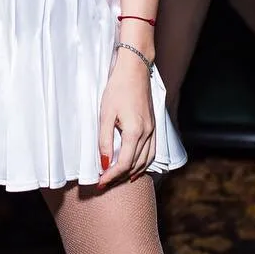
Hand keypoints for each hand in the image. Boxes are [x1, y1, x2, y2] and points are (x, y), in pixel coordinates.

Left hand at [97, 54, 155, 187]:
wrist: (135, 70)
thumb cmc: (118, 89)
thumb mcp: (105, 114)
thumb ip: (104, 140)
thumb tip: (104, 162)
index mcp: (135, 131)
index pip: (124, 163)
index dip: (111, 175)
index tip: (100, 182)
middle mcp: (147, 133)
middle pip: (136, 165)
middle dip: (120, 176)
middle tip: (106, 183)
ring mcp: (153, 130)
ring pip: (147, 160)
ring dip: (134, 172)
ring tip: (121, 179)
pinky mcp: (154, 125)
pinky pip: (152, 151)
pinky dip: (144, 162)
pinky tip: (137, 166)